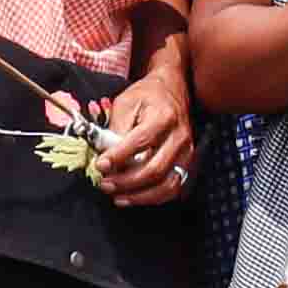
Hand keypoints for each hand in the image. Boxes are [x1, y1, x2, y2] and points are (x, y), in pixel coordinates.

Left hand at [87, 60, 193, 203]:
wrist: (172, 90)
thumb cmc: (147, 96)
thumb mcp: (125, 103)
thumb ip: (116, 129)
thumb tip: (106, 156)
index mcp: (164, 117)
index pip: (141, 142)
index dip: (119, 157)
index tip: (100, 165)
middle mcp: (179, 136)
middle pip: (155, 169)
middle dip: (126, 181)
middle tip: (105, 184)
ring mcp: (186, 152)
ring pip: (166, 184)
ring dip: (139, 195)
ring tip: (117, 196)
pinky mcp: (187, 163)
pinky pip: (173, 188)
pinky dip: (152, 198)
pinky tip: (133, 197)